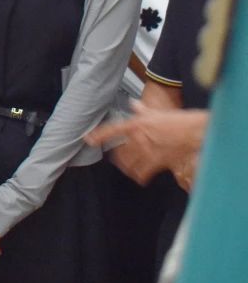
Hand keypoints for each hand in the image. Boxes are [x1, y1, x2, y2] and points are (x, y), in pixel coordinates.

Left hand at [85, 102, 208, 186]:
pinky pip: (143, 172)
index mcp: (136, 124)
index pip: (112, 130)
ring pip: (130, 163)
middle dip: (117, 158)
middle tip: (117, 161)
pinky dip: (140, 176)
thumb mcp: (157, 112)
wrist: (194, 131)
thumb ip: (142, 109)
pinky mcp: (158, 162)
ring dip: (127, 168)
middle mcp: (138, 138)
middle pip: (120, 152)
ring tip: (126, 170)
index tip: (88, 139)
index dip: (99, 135)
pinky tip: (140, 178)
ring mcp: (147, 151)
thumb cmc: (177, 120)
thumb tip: (133, 104)